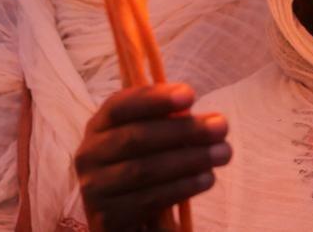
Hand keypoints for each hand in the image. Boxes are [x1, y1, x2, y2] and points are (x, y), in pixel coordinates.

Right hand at [75, 83, 230, 231]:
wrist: (125, 215)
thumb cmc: (145, 163)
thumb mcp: (151, 138)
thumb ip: (170, 123)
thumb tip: (208, 120)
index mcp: (99, 125)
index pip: (120, 105)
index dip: (154, 99)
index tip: (190, 95)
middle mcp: (89, 154)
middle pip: (136, 137)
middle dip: (184, 130)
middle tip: (222, 127)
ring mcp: (94, 188)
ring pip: (145, 170)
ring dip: (190, 159)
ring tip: (223, 153)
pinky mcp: (108, 217)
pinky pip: (149, 199)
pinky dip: (182, 187)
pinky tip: (207, 178)